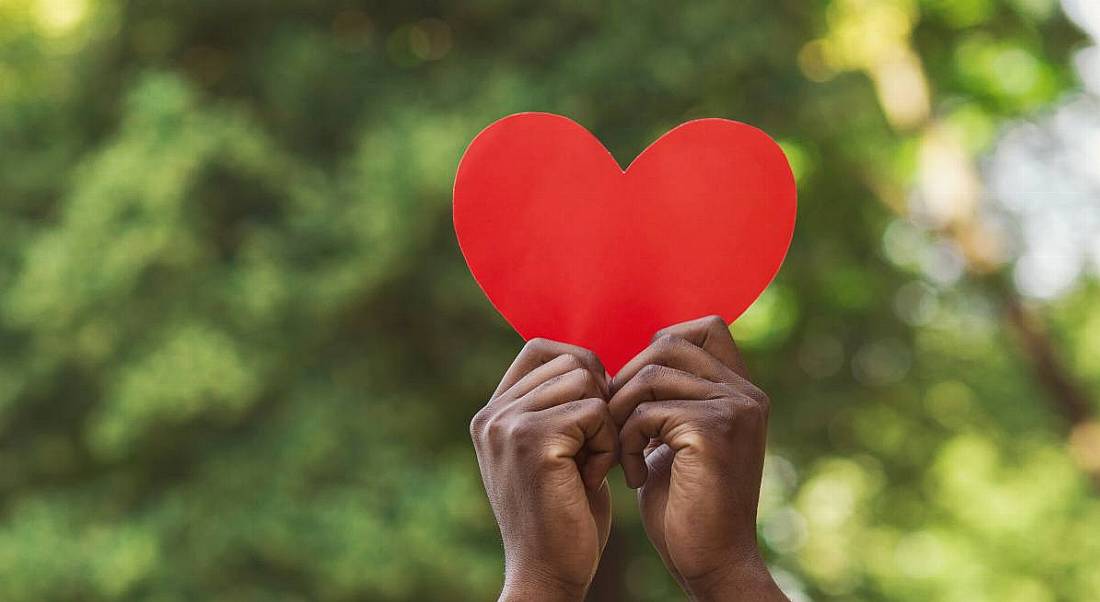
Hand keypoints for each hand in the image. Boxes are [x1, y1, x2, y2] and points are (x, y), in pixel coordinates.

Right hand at [470, 338, 617, 601]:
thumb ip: (557, 407)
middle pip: (571, 361)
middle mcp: (492, 414)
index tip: (595, 414)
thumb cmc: (564, 516)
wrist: (549, 574)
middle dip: (599, 400)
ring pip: (585, 380)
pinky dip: (608, 444)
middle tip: (595, 449)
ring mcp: (508, 425)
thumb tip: (592, 363)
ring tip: (592, 464)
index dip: (582, 368)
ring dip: (605, 423)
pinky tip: (594, 478)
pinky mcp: (533, 441)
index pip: (541, 348)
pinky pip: (595, 410)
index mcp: (493, 413)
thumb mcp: (554, 451)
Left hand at [609, 316, 787, 600]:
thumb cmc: (686, 506)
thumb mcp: (677, 440)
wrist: (711, 563)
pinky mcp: (712, 432)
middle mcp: (745, 393)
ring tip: (620, 453)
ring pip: (650, 375)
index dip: (659, 345)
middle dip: (627, 379)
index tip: (636, 394)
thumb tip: (630, 364)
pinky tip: (632, 475)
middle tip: (614, 424)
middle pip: (668, 343)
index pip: (704, 327)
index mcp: (740, 391)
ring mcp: (733, 410)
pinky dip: (626, 442)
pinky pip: (646, 411)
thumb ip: (668, 400)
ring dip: (620, 413)